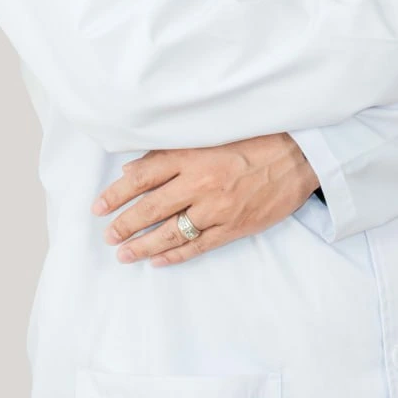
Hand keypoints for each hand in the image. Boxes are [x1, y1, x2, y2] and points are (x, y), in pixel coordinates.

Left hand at [90, 134, 319, 266]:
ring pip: (172, 232)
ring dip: (144, 245)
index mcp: (193, 156)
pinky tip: (158, 261)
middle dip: (125, 224)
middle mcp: (201, 183)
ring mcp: (218, 209)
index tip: (98, 205)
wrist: (299, 156)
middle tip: (108, 235)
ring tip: (124, 254)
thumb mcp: (211, 136)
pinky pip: (199, 246)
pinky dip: (176, 255)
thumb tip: (133, 169)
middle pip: (151, 208)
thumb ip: (172, 152)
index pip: (143, 175)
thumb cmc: (255, 140)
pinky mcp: (234, 227)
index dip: (117, 192)